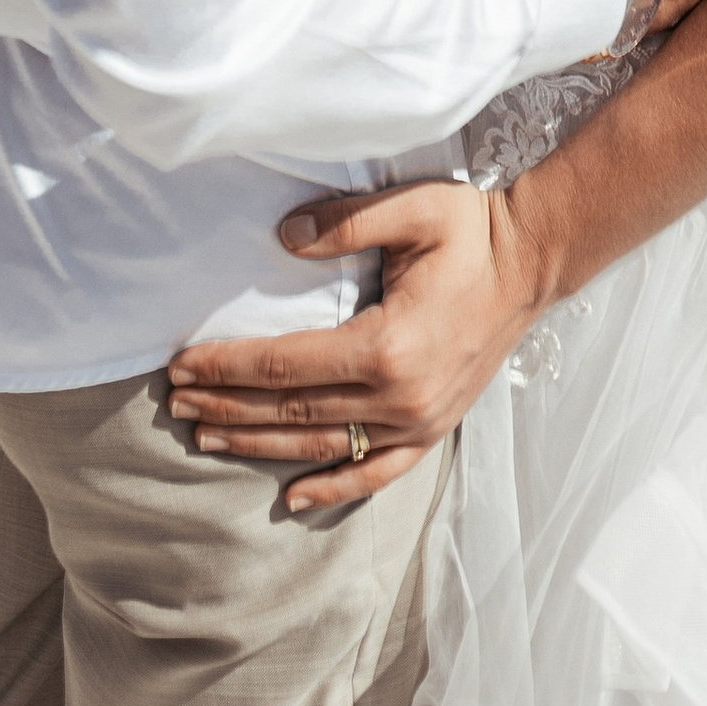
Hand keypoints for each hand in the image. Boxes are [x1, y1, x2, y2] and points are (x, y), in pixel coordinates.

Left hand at [166, 177, 543, 515]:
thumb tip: (283, 237)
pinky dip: (333, 487)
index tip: (181, 365)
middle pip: (292, 410)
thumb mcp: (411, 208)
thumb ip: (345, 224)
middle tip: (175, 403)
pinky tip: (292, 497)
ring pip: (322, 444)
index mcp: (386, 346)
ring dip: (259, 446)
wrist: (531, 263)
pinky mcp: (433, 430)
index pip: (283, 366)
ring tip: (206, 438)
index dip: (227, 367)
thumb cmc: (470, 231)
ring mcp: (418, 421)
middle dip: (227, 407)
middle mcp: (399, 396)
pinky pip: (376, 473)